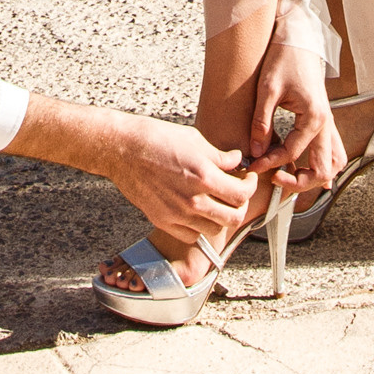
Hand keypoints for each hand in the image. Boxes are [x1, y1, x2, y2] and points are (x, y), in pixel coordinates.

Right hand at [102, 114, 264, 259]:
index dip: (251, 185)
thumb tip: (237, 162)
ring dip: (221, 216)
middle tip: (237, 192)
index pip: (242, 194)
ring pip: (214, 229)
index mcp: (204, 177)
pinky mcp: (163, 221)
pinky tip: (198, 210)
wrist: (122, 150)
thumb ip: (219, 156)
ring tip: (217, 200)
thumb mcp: (194, 139)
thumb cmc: (157, 138)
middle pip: (233, 217)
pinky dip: (200, 226)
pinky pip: (192, 235)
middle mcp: (193, 201)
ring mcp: (177, 214)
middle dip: (241, 204)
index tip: (248, 178)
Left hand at [246, 4, 345, 204]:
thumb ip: (262, 122)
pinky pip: (332, 150)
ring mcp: (329, 122)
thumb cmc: (283, 58)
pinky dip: (322, 163)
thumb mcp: (267, 89)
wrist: (298, 36)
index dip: (269, 163)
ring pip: (334, 163)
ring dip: (315, 175)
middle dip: (299, 181)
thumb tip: (255, 152)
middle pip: (322, 169)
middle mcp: (326, 123)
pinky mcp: (325, 118)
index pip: (291, 153)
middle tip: (274, 179)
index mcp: (314, 117)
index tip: (252, 166)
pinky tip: (304, 168)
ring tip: (290, 177)